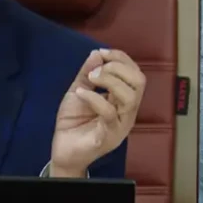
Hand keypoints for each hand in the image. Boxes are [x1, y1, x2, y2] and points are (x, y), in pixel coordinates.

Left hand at [50, 48, 145, 175]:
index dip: (121, 58)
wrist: (63, 149)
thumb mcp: (79, 90)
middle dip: (117, 68)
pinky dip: (94, 98)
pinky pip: (109, 113)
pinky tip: (80, 93)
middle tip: (95, 71)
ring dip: (109, 81)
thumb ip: (87, 73)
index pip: (135, 73)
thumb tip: (97, 53)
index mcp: (122, 99)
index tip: (101, 53)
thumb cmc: (74, 121)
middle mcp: (127, 111)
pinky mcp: (109, 135)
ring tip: (90, 79)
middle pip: (139, 82)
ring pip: (130, 97)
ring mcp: (120, 124)